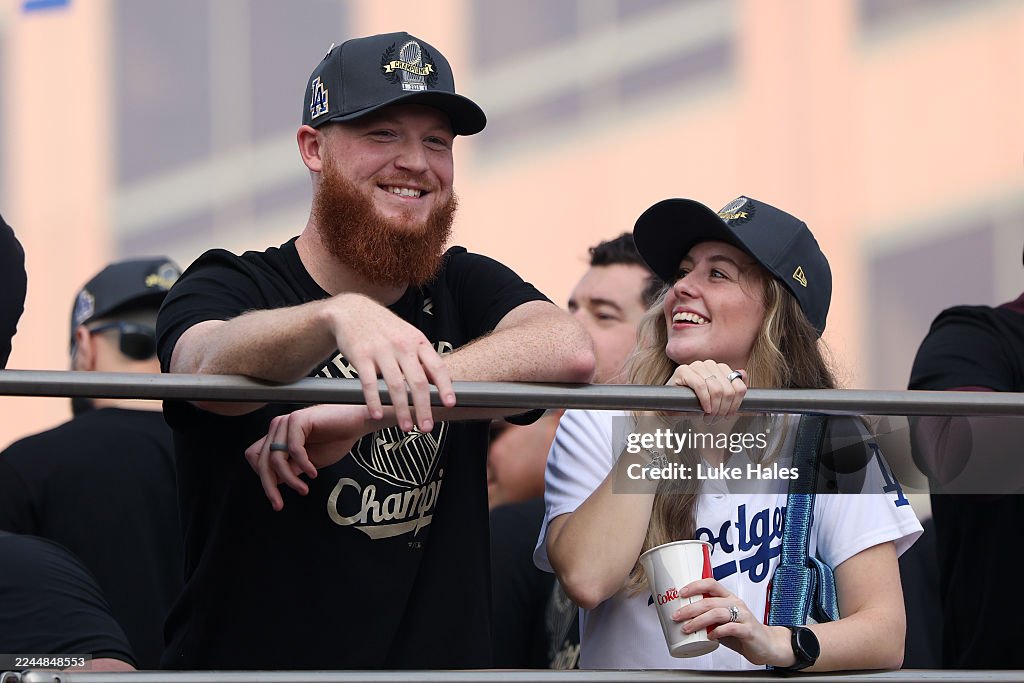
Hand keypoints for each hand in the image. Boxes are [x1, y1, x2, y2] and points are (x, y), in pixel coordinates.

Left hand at [244, 404, 378, 510]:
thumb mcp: (309, 462)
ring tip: (303, 489)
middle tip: (279, 504)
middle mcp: (279, 428)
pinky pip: (293, 448)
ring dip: (289, 478)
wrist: (356, 423)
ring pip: (275, 458)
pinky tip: (313, 472)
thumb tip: (276, 483)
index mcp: (279, 436)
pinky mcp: (298, 419)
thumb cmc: (336, 438)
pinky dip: (303, 465)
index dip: (263, 478)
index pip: (256, 458)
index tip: (276, 496)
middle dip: (269, 486)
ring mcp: (286, 423)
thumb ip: (291, 469)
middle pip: (261, 461)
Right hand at [331, 293, 455, 431]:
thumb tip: (442, 381)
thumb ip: (423, 358)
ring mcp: (381, 351)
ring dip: (402, 410)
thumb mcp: (408, 336)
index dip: (445, 386)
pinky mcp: (361, 356)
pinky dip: (374, 401)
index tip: (450, 404)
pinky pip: (369, 383)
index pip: (436, 366)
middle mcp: (402, 346)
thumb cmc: (384, 328)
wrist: (352, 311)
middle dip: (424, 407)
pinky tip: (377, 414)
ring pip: (395, 385)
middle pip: (417, 381)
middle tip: (427, 426)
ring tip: (406, 426)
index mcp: (417, 341)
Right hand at [666, 361, 746, 418]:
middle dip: (724, 408)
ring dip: (715, 407)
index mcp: (718, 367)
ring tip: (710, 418)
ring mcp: (695, 366)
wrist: (672, 410)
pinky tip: (705, 410)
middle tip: (718, 419)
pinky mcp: (682, 371)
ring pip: (716, 388)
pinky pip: (701, 387)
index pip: (737, 383)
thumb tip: (743, 373)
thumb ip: (731, 387)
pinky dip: (705, 401)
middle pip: (728, 388)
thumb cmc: (695, 404)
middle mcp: (708, 363)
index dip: (736, 402)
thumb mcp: (717, 399)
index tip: (729, 414)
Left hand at [673, 578, 794, 666]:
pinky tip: (709, 637)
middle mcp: (736, 603)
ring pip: (717, 613)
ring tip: (687, 628)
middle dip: (690, 608)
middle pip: (709, 601)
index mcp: (729, 597)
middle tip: (677, 616)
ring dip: (698, 621)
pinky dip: (717, 632)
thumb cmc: (742, 632)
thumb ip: (707, 618)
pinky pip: (730, 628)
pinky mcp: (748, 630)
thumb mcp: (722, 622)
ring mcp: (743, 616)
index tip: (680, 593)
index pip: (711, 583)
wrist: (767, 645)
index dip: (694, 586)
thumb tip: (683, 618)